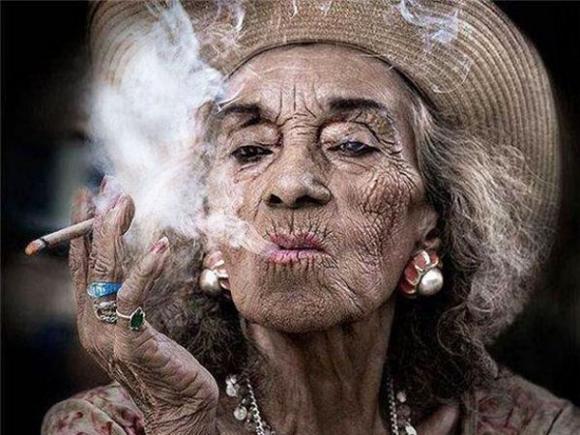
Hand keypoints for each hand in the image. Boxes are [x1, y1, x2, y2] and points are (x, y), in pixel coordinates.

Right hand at [69, 182, 218, 434]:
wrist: (180, 408)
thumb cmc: (166, 365)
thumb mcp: (141, 327)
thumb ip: (130, 299)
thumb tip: (137, 258)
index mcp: (91, 321)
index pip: (81, 267)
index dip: (82, 230)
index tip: (89, 196)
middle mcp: (91, 327)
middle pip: (90, 264)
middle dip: (96, 222)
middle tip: (108, 187)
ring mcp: (107, 337)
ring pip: (105, 275)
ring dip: (114, 235)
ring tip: (124, 204)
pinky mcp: (131, 344)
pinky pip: (133, 298)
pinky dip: (146, 269)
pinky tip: (161, 247)